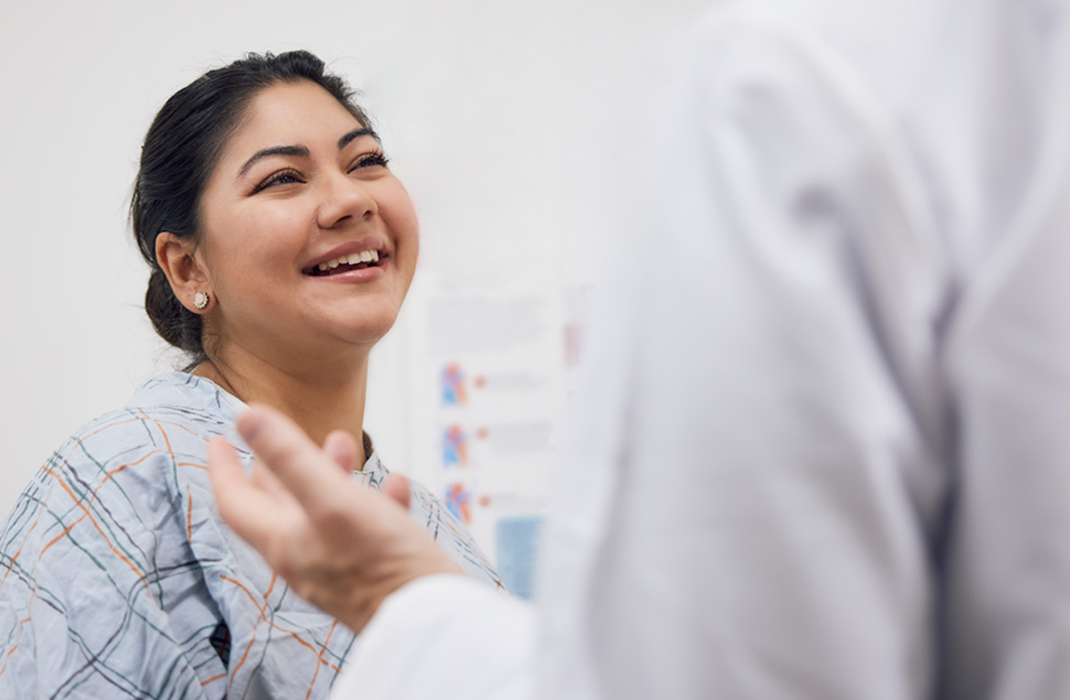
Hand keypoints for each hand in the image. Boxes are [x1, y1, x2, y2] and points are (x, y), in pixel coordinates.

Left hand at [207, 404, 461, 632]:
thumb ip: (290, 457)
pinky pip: (365, 529)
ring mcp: (338, 568)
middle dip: (279, 465)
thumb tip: (246, 416)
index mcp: (284, 540)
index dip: (223, 468)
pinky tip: (394, 486)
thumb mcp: (332, 498)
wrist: (430, 619)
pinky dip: (374, 501)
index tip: (218, 439)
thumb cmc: (380, 562)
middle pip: (278, 506)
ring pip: (322, 513)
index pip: (237, 502)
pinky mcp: (371, 574)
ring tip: (345, 444)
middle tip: (278, 435)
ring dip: (329, 474)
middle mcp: (304, 557)